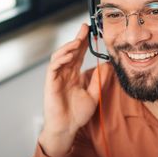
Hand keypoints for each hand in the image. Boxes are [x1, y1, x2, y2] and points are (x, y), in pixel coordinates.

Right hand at [38, 23, 101, 156]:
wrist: (66, 128)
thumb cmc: (77, 114)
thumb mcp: (93, 94)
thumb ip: (98, 80)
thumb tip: (107, 65)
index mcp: (73, 75)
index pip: (79, 54)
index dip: (84, 42)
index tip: (91, 31)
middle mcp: (64, 73)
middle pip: (70, 51)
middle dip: (77, 39)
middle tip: (86, 28)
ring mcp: (56, 77)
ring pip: (60, 56)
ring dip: (68, 47)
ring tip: (78, 41)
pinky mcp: (50, 83)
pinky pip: (53, 67)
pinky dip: (60, 58)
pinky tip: (69, 54)